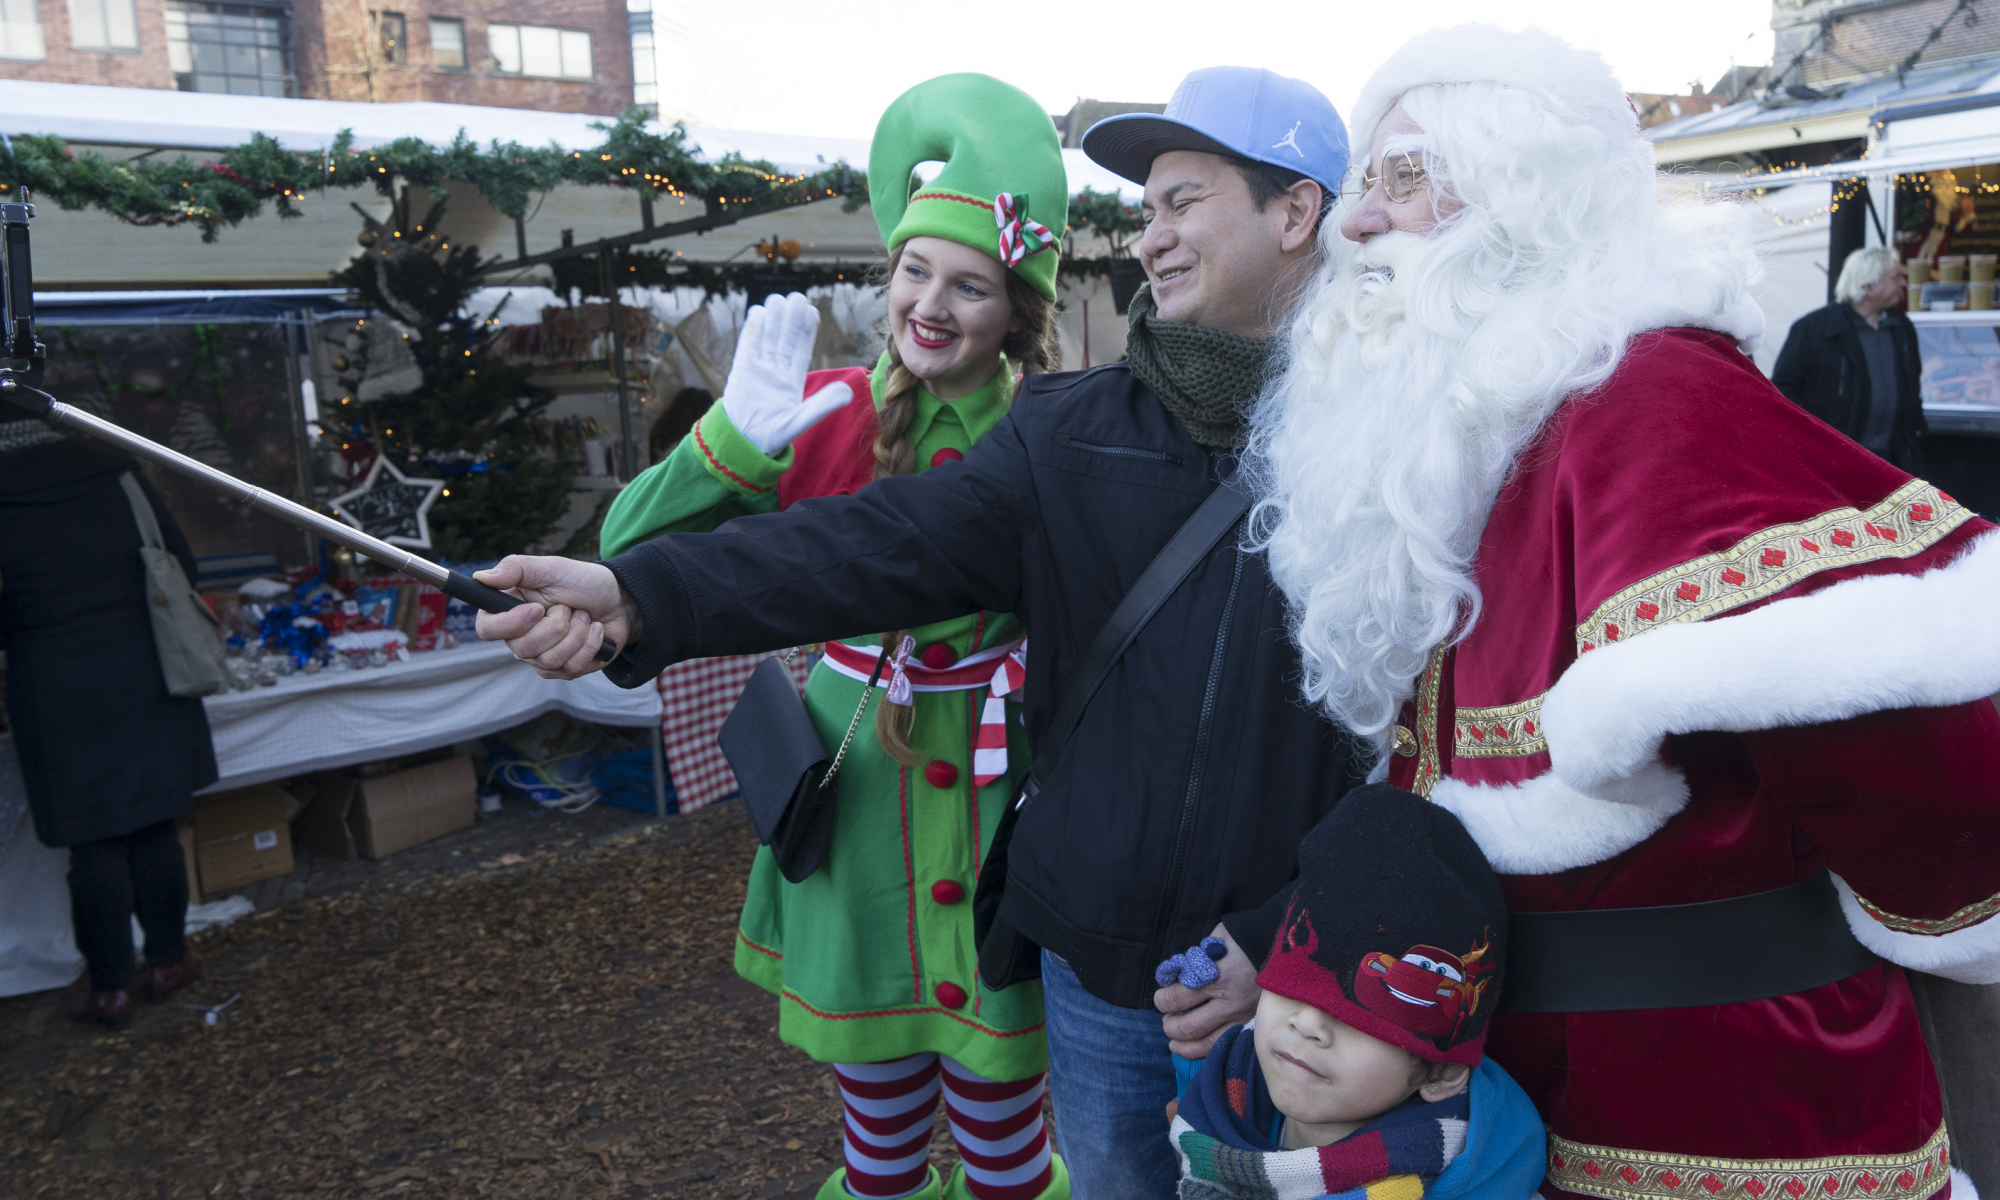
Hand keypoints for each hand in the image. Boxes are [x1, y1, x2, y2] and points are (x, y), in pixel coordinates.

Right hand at [472, 555, 637, 679]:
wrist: (618, 600)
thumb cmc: (582, 582)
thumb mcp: (551, 568)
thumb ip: (515, 568)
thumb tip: (480, 577)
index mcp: (508, 611)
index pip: (487, 629)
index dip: (510, 624)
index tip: (537, 609)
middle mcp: (519, 638)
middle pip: (522, 649)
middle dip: (557, 625)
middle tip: (569, 607)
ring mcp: (540, 658)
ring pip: (549, 660)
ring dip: (576, 633)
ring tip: (583, 616)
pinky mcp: (563, 670)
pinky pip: (571, 667)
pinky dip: (590, 644)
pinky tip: (595, 630)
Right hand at [721, 292, 852, 455]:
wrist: (741, 444)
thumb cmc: (771, 437)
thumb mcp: (799, 421)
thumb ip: (822, 406)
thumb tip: (848, 392)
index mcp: (792, 380)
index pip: (801, 349)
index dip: (806, 331)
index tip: (812, 311)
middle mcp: (776, 370)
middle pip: (784, 338)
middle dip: (790, 318)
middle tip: (797, 297)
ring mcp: (758, 368)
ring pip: (767, 337)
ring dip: (773, 319)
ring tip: (779, 299)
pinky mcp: (741, 370)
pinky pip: (747, 345)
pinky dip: (752, 329)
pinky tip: (758, 312)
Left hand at [1155, 924, 1260, 1056]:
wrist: (1288, 948)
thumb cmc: (1249, 939)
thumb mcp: (1219, 939)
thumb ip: (1198, 957)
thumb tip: (1176, 973)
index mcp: (1218, 976)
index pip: (1177, 997)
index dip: (1162, 1000)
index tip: (1160, 996)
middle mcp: (1230, 1002)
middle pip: (1187, 1026)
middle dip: (1169, 1024)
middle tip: (1166, 1017)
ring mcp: (1243, 1017)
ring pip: (1205, 1044)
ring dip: (1182, 1044)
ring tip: (1174, 1038)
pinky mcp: (1253, 1025)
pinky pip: (1225, 1045)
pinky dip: (1204, 1050)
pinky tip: (1193, 1047)